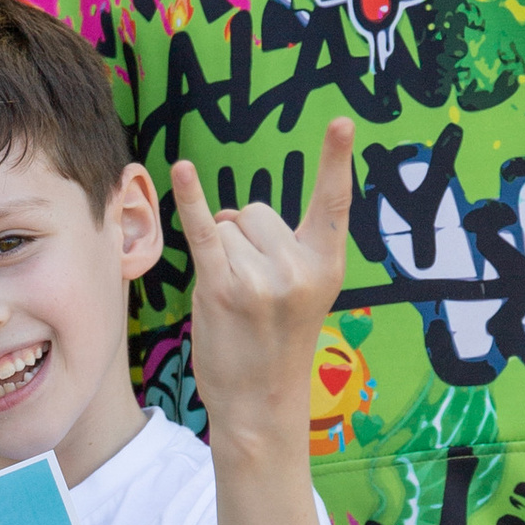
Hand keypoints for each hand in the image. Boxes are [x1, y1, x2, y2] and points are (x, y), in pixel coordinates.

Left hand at [171, 116, 356, 447]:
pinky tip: (183, 169)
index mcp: (327, 265)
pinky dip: (191, 199)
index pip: (333, 202)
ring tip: (235, 300)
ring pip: (227, 225)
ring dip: (221, 253)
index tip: (341, 121)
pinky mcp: (223, 289)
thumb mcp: (302, 293)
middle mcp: (299, 269)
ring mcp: (262, 280)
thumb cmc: (275, 343)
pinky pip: (204, 231)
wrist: (261, 403)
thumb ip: (280, 247)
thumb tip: (226, 212)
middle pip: (256, 210)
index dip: (336, 159)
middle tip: (254, 293)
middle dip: (245, 239)